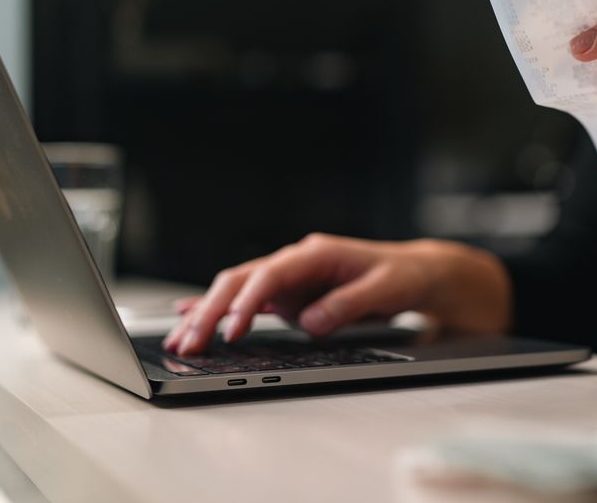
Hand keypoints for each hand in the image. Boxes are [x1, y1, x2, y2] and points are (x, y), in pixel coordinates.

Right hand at [163, 234, 510, 355]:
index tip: (233, 328)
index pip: (271, 275)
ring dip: (208, 315)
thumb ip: (348, 304)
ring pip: (237, 291)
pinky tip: (190, 317)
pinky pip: (248, 302)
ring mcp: (290, 280)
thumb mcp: (386, 289)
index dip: (248, 301)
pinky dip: (219, 310)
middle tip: (189, 342)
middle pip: (242, 281)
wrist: (415, 272)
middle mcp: (296, 262)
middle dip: (212, 311)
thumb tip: (312, 322)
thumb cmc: (402, 275)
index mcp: (316, 253)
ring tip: (181, 341)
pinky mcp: (290, 297)